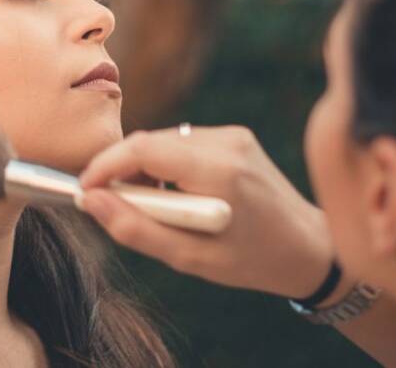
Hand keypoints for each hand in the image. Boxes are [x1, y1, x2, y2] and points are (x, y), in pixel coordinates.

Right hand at [79, 125, 334, 299]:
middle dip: (121, 169)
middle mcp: (226, 143)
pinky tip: (177, 195)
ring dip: (144, 168)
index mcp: (219, 172)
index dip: (106, 165)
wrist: (310, 247)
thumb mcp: (190, 258)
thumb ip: (136, 229)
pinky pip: (182, 142)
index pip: (144, 149)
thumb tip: (90, 201)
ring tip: (151, 207)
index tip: (85, 189)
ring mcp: (232, 135)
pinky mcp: (234, 135)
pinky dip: (167, 165)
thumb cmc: (252, 260)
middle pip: (150, 141)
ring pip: (163, 140)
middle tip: (109, 204)